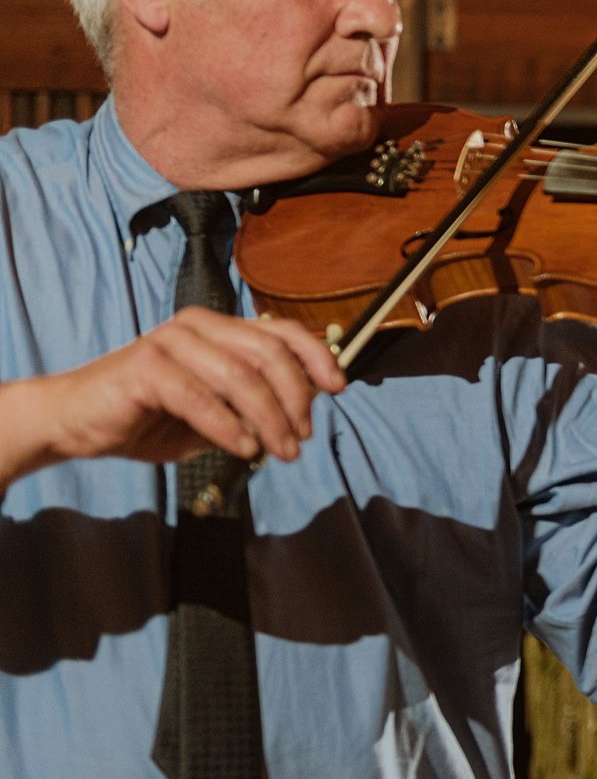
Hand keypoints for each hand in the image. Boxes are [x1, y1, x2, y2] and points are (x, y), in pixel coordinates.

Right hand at [24, 307, 344, 469]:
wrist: (75, 422)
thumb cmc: (148, 417)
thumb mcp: (214, 413)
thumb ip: (252, 406)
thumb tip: (303, 413)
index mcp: (218, 329)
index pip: (281, 332)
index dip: (316, 357)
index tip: (339, 388)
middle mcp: (198, 326)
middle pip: (269, 355)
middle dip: (296, 400)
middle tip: (303, 438)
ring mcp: (170, 342)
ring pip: (241, 378)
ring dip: (270, 421)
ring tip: (280, 451)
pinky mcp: (145, 368)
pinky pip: (201, 399)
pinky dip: (230, 428)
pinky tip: (243, 449)